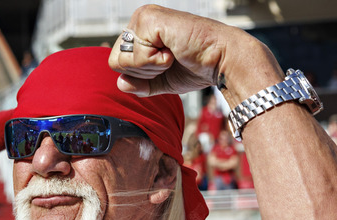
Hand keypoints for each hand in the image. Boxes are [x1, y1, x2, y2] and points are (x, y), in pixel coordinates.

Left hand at [108, 4, 281, 100]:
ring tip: (172, 54)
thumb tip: (120, 83)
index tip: (165, 65)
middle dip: (142, 71)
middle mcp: (139, 20)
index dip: (140, 75)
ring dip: (150, 67)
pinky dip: (156, 62)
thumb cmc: (196, 68)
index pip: (117, 62)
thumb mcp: (161, 81)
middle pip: (115, 61)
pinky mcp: (149, 19)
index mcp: (140, 31)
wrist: (221, 61)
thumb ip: (139, 84)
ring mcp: (143, 17)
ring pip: (122, 60)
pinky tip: (173, 51)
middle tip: (169, 60)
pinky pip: (136, 56)